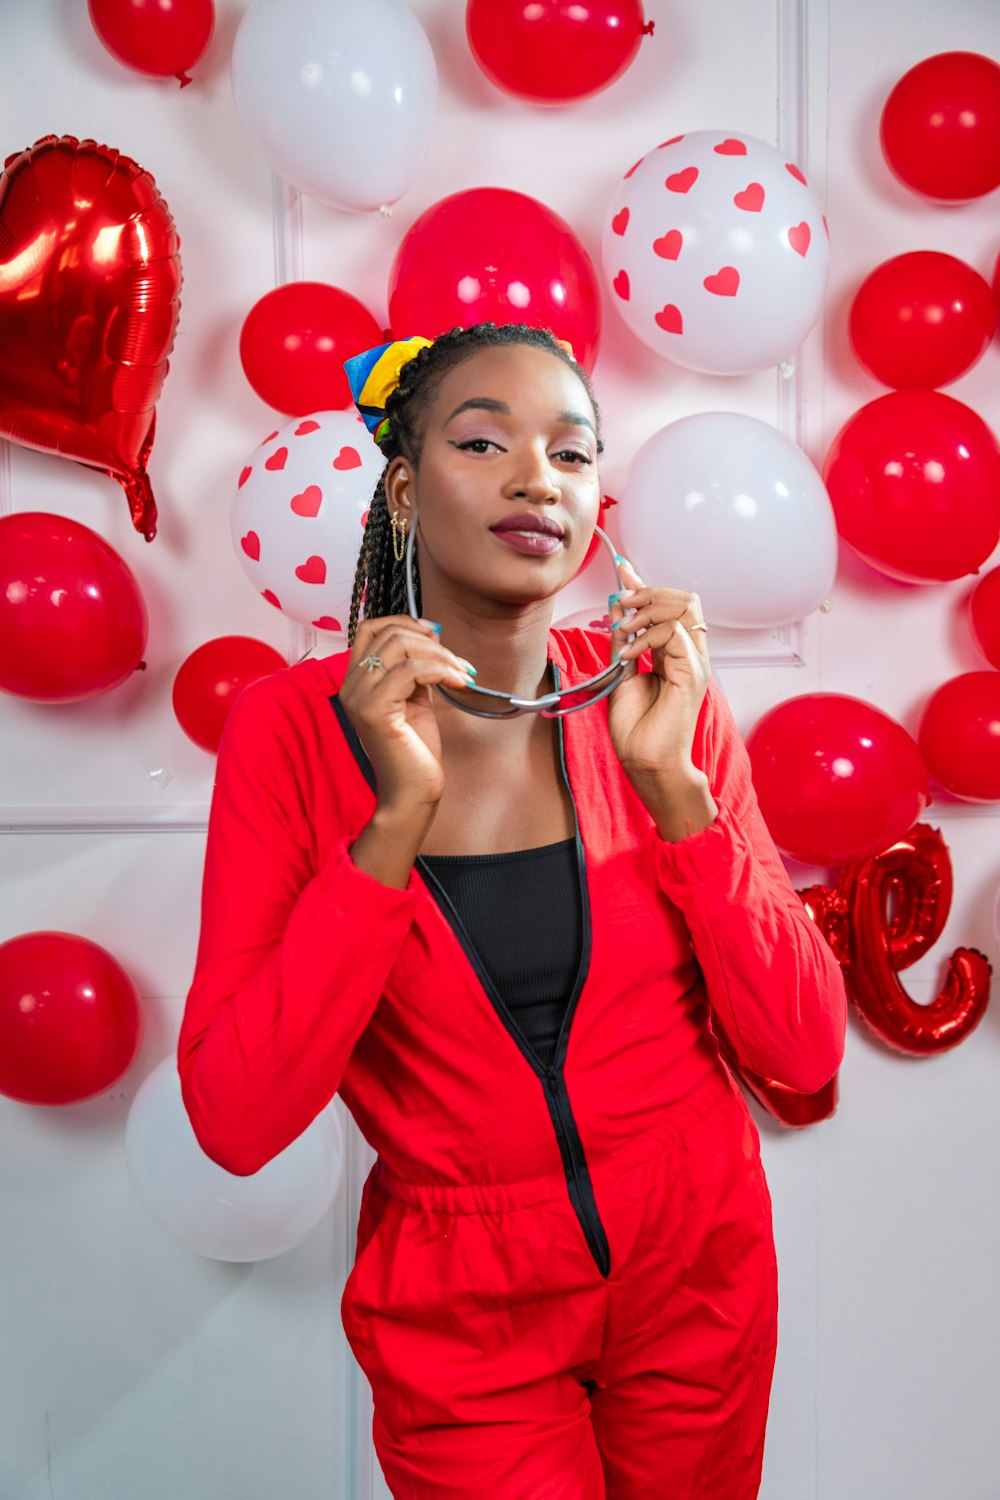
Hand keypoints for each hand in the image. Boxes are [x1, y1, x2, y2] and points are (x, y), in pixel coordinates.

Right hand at [338, 615, 474, 816]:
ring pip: (400, 647)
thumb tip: (432, 637)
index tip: (435, 632)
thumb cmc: (415, 751)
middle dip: (430, 640)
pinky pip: (410, 671)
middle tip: (457, 661)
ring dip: (441, 655)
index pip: (370, 628)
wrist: (412, 792)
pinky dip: (441, 670)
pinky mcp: (374, 711)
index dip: (404, 621)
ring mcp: (359, 698)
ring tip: (462, 674)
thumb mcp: (415, 698)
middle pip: (388, 633)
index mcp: (357, 680)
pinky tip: (459, 683)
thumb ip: (415, 669)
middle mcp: (351, 686)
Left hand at [606, 559, 715, 832]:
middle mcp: (691, 653)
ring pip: (684, 607)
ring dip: (647, 610)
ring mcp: (695, 663)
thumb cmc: (638, 729)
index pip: (669, 605)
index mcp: (676, 652)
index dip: (644, 584)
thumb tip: (614, 612)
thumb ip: (622, 643)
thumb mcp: (621, 675)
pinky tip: (629, 654)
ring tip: (623, 630)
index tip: (621, 568)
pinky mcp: (692, 674)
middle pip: (683, 597)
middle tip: (618, 605)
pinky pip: (676, 633)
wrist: (648, 762)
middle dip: (646, 592)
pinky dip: (647, 636)